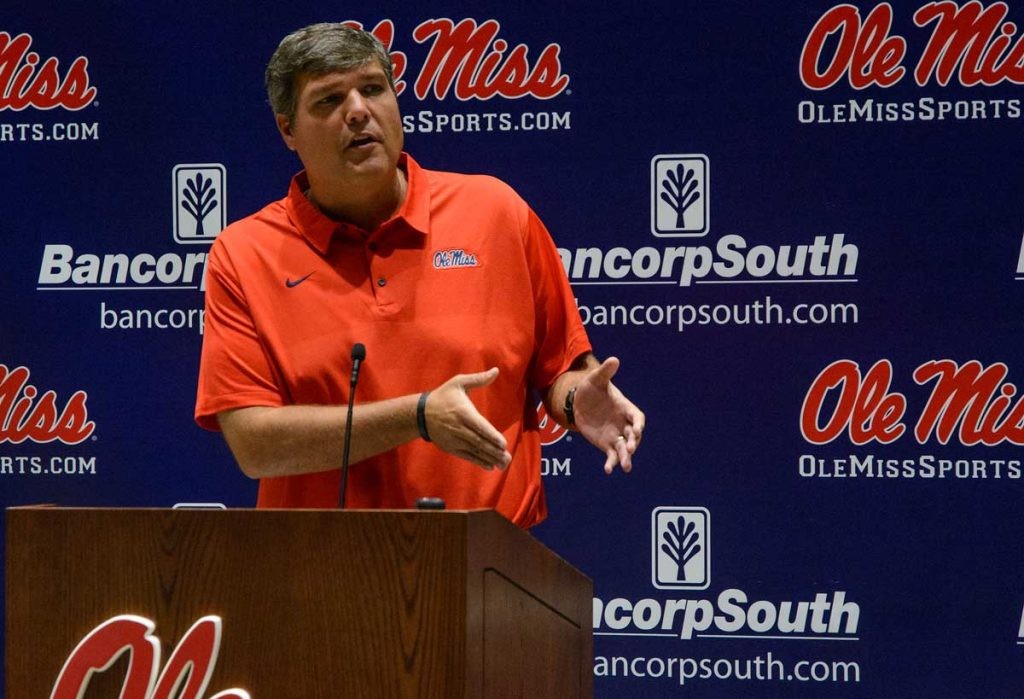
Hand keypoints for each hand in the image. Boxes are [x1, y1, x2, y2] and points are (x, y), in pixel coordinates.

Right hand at [425, 368, 511, 469]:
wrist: (421, 413)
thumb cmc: (443, 396)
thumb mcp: (458, 383)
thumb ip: (478, 379)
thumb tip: (496, 370)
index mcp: (463, 412)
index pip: (479, 426)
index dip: (491, 436)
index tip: (503, 443)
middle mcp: (459, 428)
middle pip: (479, 442)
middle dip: (494, 451)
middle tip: (507, 458)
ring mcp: (454, 440)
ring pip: (474, 451)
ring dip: (489, 458)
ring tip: (503, 464)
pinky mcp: (451, 447)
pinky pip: (467, 456)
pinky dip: (478, 462)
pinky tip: (490, 466)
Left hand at [573, 357, 644, 473]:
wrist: (579, 402)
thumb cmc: (591, 388)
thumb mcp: (595, 379)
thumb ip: (605, 372)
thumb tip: (614, 359)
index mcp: (625, 408)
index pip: (637, 417)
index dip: (638, 424)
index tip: (637, 430)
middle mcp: (623, 423)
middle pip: (633, 436)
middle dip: (633, 442)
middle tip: (630, 449)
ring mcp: (615, 435)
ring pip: (624, 449)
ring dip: (626, 458)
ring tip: (626, 467)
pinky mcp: (606, 444)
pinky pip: (611, 455)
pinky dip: (611, 462)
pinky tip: (608, 470)